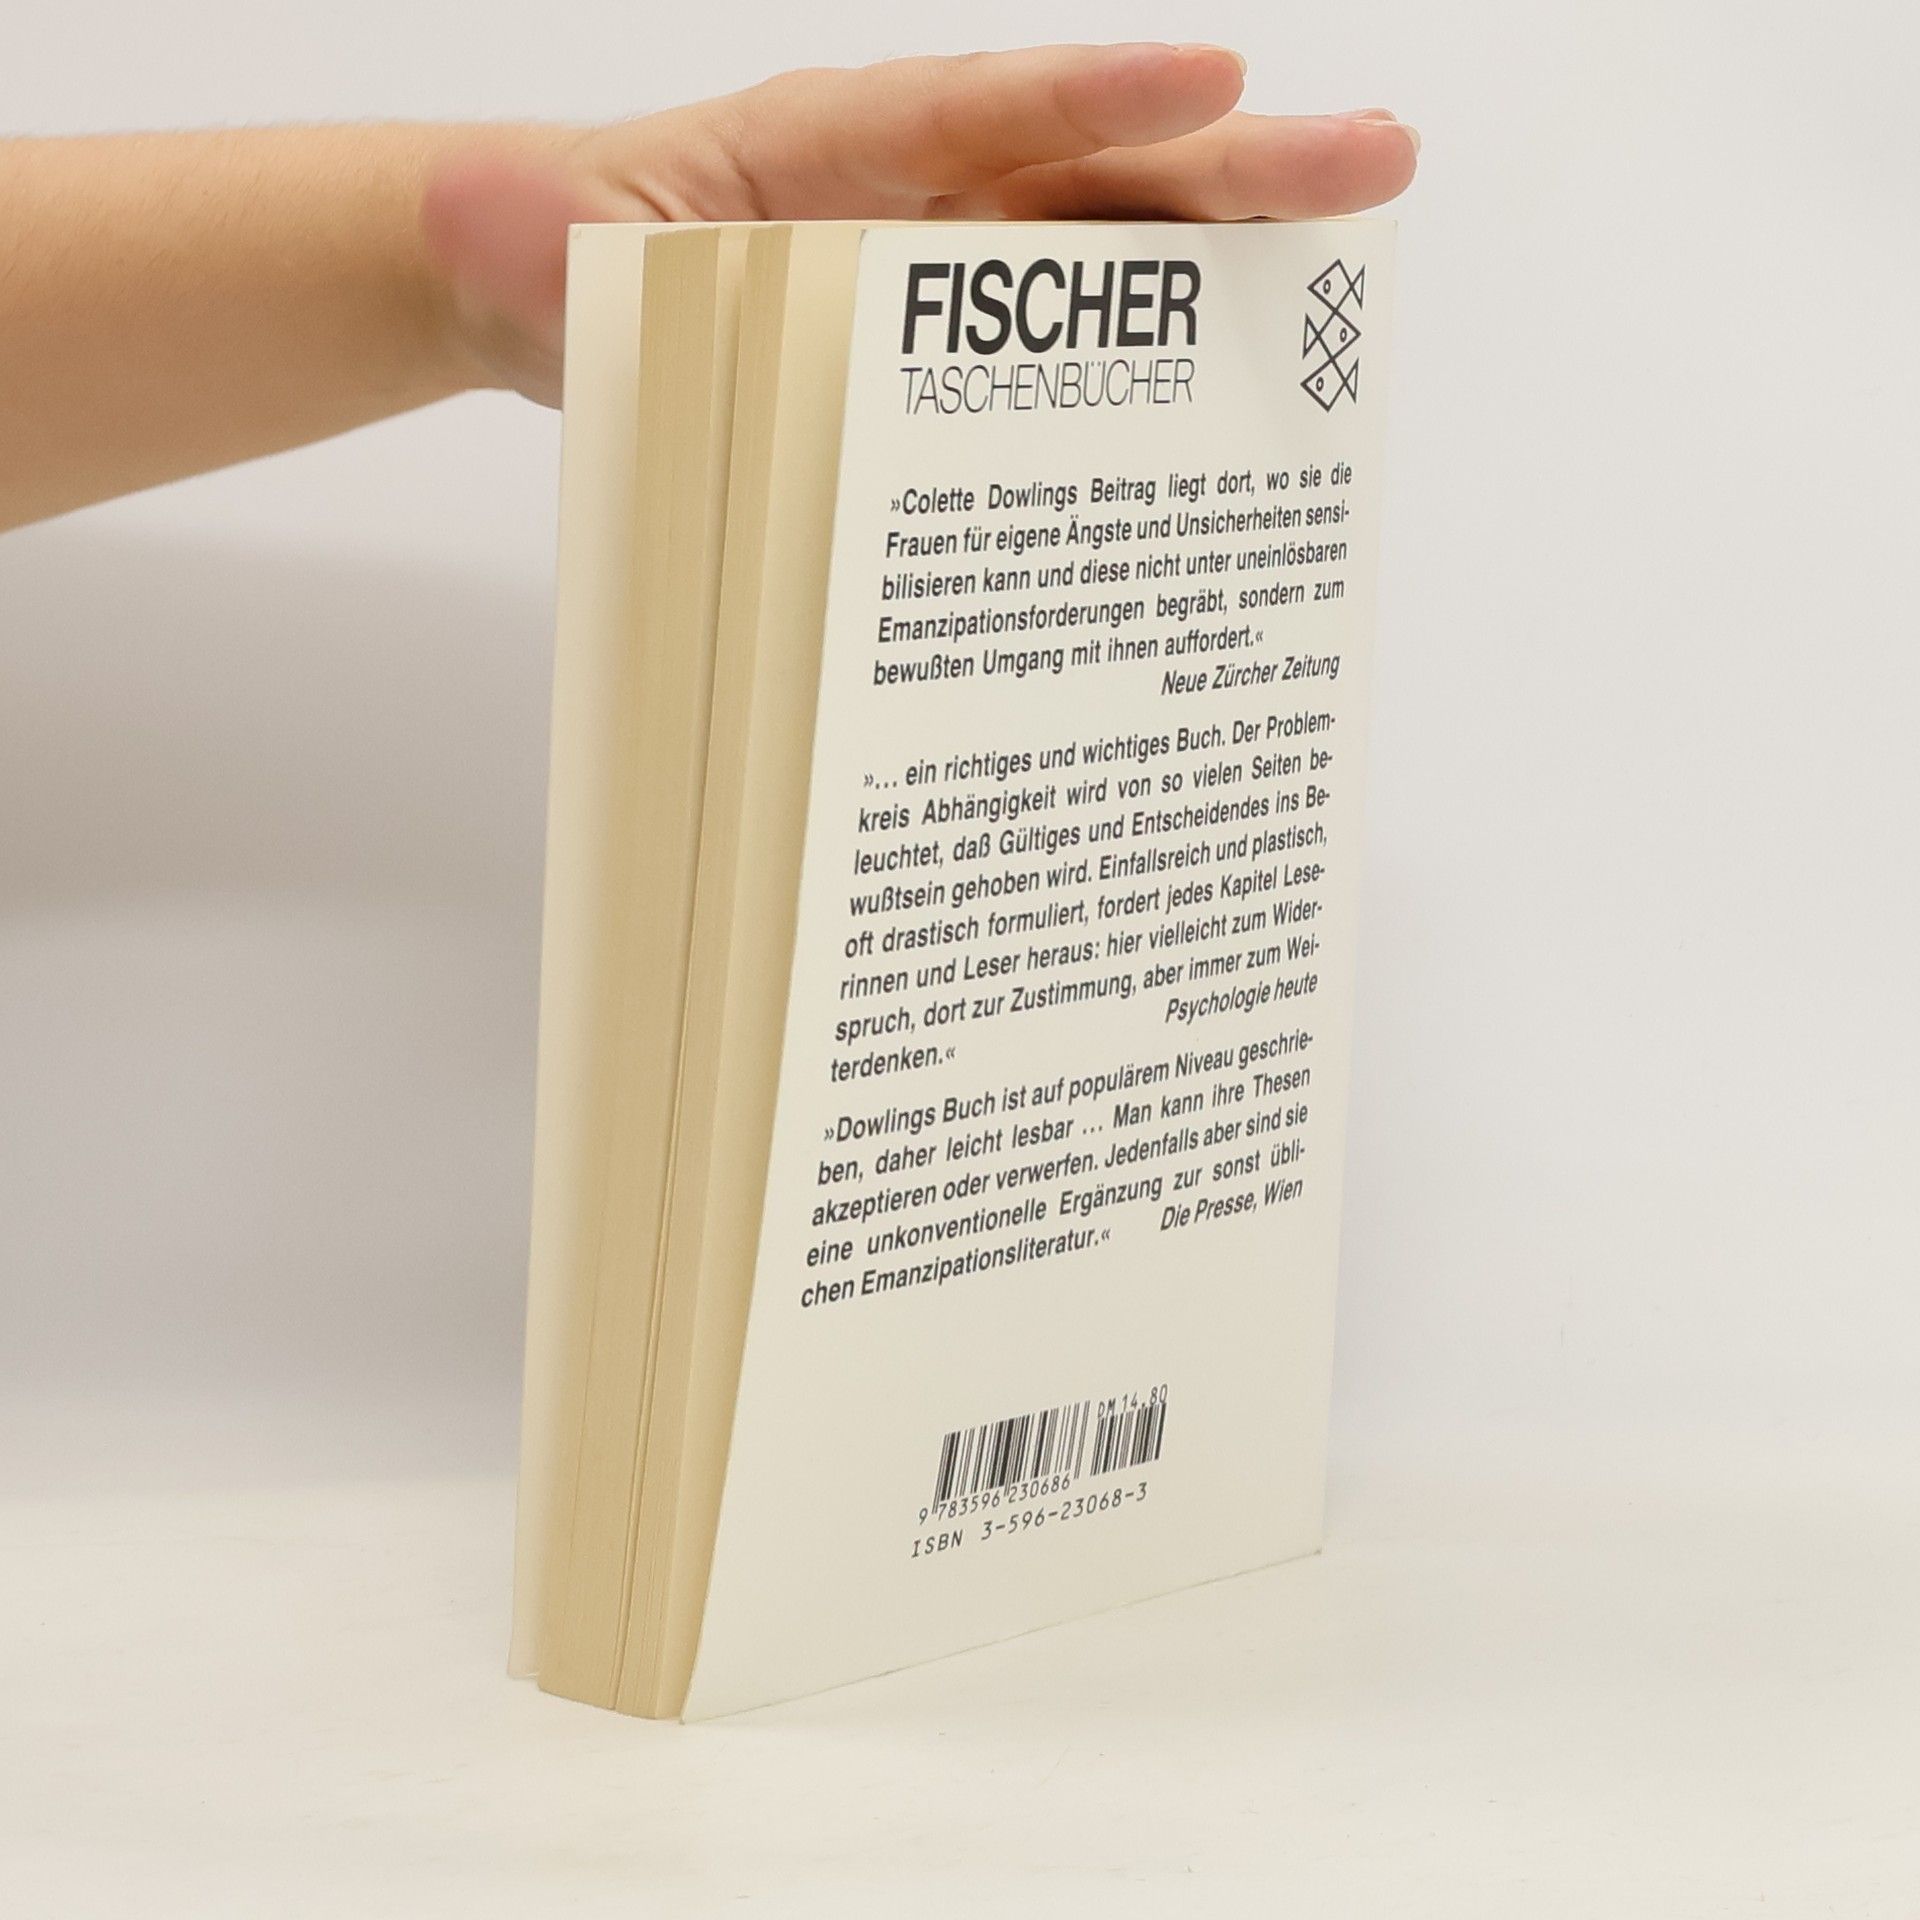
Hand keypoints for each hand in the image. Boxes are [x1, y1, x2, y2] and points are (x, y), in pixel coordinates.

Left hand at [420, 44, 1418, 404]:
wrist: (546, 288)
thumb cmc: (561, 245)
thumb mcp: (564, 241)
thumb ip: (596, 249)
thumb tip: (599, 271)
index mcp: (825, 149)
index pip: (974, 113)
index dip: (1089, 101)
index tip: (1206, 88)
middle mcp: (914, 197)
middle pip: (1090, 172)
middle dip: (1231, 168)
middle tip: (1374, 158)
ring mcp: (944, 263)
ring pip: (1105, 247)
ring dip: (1226, 250)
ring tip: (1352, 234)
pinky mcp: (946, 335)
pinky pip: (1058, 345)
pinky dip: (1144, 353)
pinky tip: (1233, 372)